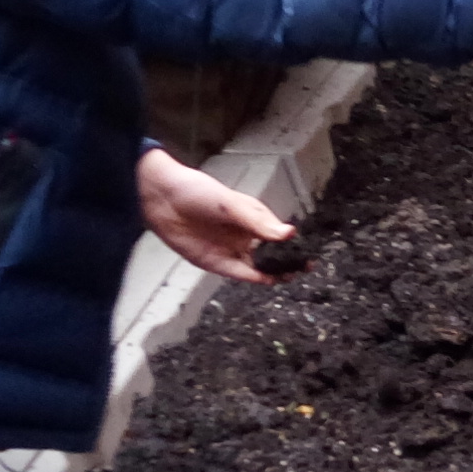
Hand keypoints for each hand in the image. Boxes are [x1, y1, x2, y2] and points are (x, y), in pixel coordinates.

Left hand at [139, 145, 293, 279]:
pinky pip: (240, 273)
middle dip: (289, 260)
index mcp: (252, 217)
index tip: (309, 250)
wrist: (163, 200)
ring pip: (259, 265)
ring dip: (275, 271)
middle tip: (306, 267)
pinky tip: (269, 279)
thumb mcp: (232, 205)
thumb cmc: (198, 192)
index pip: (278, 234)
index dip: (294, 243)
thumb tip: (289, 233)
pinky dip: (256, 277)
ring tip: (292, 276)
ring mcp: (231, 250)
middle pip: (272, 253)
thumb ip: (259, 223)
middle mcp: (244, 235)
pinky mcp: (216, 263)